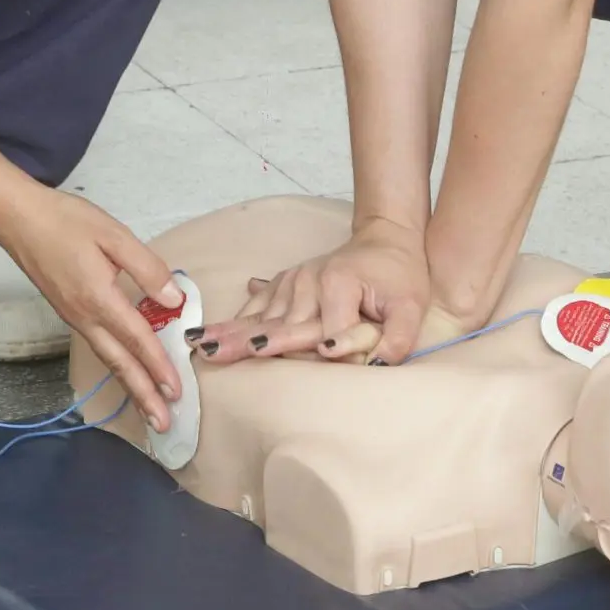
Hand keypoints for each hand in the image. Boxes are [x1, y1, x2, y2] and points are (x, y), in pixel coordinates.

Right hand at [0, 189, 183, 432]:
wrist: (19, 219)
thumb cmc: (67, 222)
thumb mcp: (113, 235)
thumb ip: (146, 269)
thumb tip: (174, 300)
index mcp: (99, 298)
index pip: (136, 339)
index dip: (158, 366)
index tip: (176, 392)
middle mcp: (85, 317)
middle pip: (119, 363)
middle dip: (143, 395)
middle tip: (164, 424)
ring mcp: (75, 318)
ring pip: (108, 359)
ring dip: (131, 387)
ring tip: (149, 411)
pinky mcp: (70, 313)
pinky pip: (98, 348)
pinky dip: (116, 367)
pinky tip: (127, 372)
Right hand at [197, 220, 436, 365]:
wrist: (387, 239)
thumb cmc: (401, 277)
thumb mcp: (411, 307)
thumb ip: (396, 338)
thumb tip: (371, 364)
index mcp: (339, 285)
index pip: (325, 332)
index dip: (323, 353)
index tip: (305, 369)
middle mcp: (309, 282)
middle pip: (280, 325)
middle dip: (246, 343)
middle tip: (210, 357)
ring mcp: (293, 281)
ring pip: (260, 316)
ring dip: (229, 332)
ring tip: (198, 346)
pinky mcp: (285, 283)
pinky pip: (257, 304)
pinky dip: (234, 319)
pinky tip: (211, 331)